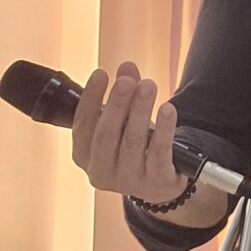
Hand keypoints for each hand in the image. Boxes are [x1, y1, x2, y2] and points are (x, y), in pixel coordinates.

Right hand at [71, 60, 189, 203]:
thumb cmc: (135, 148)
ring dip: (141, 110)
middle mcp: (100, 171)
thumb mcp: (126, 121)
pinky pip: (159, 152)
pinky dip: (164, 129)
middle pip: (106, 133)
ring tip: (149, 85)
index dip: (91, 97)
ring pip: (133, 140)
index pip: (82, 123)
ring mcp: (127, 180)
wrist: (160, 184)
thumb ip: (125, 94)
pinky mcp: (155, 182)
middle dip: (117, 104)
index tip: (101, 73)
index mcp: (84, 155)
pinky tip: (168, 109)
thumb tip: (127, 66)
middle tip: (127, 81)